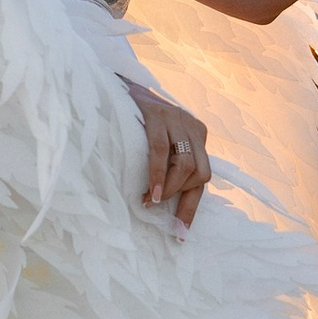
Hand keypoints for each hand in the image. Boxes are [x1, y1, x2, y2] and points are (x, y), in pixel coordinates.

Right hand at [122, 81, 213, 226]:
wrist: (114, 84)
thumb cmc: (133, 121)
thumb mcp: (159, 142)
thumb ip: (168, 164)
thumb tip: (164, 204)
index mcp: (196, 135)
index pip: (203, 176)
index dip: (192, 207)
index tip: (180, 233)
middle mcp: (192, 126)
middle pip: (202, 173)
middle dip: (182, 199)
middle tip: (159, 214)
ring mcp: (176, 117)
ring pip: (186, 164)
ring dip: (169, 190)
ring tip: (150, 201)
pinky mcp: (156, 112)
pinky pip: (160, 150)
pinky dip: (157, 175)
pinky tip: (149, 191)